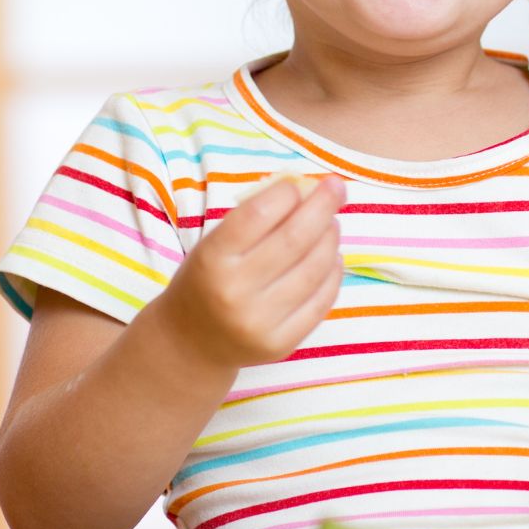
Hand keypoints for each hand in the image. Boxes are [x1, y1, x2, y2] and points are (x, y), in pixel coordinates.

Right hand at [157, 174, 345, 370]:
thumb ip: (255, 218)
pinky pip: (322, 300)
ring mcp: (259, 322)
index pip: (259, 214)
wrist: (191, 342)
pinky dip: (333, 272)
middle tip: (337, 188)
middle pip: (295, 239)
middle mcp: (234, 292)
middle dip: (323, 206)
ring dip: (330, 238)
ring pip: (315, 268)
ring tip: (331, 225)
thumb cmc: (208, 279)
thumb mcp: (215, 243)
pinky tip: (331, 257)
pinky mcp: (281, 344)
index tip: (300, 185)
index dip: (287, 194)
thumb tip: (308, 191)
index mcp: (211, 258)